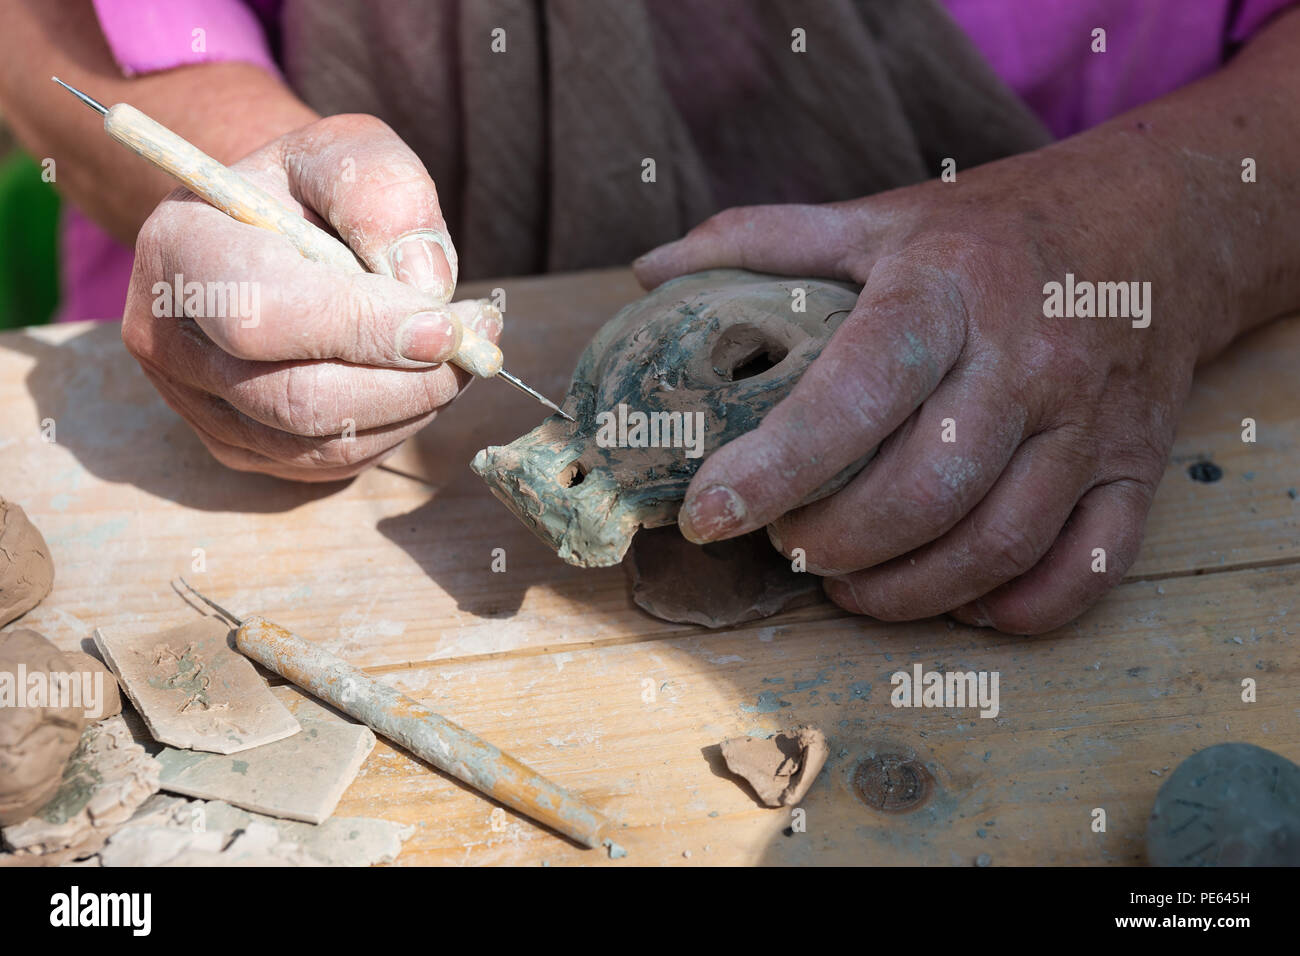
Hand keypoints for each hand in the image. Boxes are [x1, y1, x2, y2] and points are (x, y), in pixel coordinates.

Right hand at [123, 114, 499, 481]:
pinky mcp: (237, 447)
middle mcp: (169, 339)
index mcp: (179, 249)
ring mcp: (196, 405)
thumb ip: (386, 197)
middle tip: (475, 343)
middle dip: (407, 380)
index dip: (363, 328)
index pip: (263, 312)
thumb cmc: (309, 190)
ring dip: (412, 406)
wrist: (267, 230)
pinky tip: (418, 380)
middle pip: (296, 397)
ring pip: (321, 442)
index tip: (447, 324)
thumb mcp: (348, 152)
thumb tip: (425, 286)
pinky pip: (329, 463)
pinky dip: (394, 428)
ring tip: (457, 353)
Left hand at [634, 144, 1214, 633]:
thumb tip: (649, 270)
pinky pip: (1086, 570)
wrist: (1157, 220)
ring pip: (998, 544)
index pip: (857, 391)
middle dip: (834, 542)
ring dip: (906, 591)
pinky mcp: (1137, 468)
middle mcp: (1027, 360)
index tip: (710, 512)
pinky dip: (1015, 610)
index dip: (777, 465)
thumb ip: (764, 240)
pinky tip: (954, 600)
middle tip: (783, 544)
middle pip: (926, 489)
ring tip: (844, 584)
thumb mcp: (881, 215)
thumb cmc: (992, 230)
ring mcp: (1090, 423)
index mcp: (948, 289)